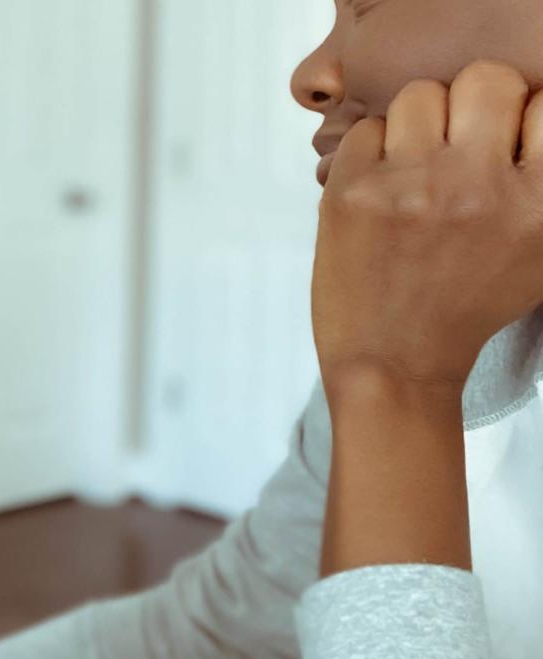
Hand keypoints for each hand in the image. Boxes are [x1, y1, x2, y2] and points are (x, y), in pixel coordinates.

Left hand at [313, 60, 542, 397]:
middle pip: (484, 79)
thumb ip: (541, 183)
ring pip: (420, 94)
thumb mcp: (537, 251)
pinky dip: (372, 151)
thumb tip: (530, 122)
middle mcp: (478, 185)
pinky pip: (365, 129)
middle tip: (457, 140)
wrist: (394, 361)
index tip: (504, 141)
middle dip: (472, 103)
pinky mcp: (352, 191)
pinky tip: (379, 187)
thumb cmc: (465, 307)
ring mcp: (411, 184)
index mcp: (538, 201)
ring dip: (418, 123)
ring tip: (414, 164)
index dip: (522, 116)